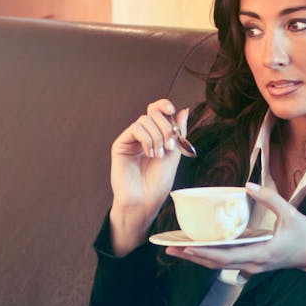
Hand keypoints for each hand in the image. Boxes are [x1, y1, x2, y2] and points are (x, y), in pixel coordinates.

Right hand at [109, 100, 188, 254]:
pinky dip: (147, 139)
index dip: (164, 105)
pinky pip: (135, 129)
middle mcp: (142, 135)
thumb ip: (178, 132)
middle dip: (165, 126)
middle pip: (153, 113)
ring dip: (157, 136)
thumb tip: (184, 110)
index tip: (173, 110)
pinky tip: (150, 153)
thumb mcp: (174, 154)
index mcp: (155, 135)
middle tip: (170, 146)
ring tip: (159, 155)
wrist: (145, 200)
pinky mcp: (121, 144)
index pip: (157, 111)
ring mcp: (131, 139)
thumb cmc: (158, 182)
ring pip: (145, 120)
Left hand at [165, 183, 305, 286]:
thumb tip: (248, 184)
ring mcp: (251, 267)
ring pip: (218, 266)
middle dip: (191, 257)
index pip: (225, 256)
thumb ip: (270, 198)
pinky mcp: (252, 265)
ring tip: (177, 250)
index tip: (184, 246)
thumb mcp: (291, 214)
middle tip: (168, 249)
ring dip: (197, 259)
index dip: (203, 252)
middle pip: (214, 264)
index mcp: (259, 253)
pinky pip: (226, 264)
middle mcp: (251, 264)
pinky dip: (210, 258)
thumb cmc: (305, 236)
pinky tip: (198, 251)